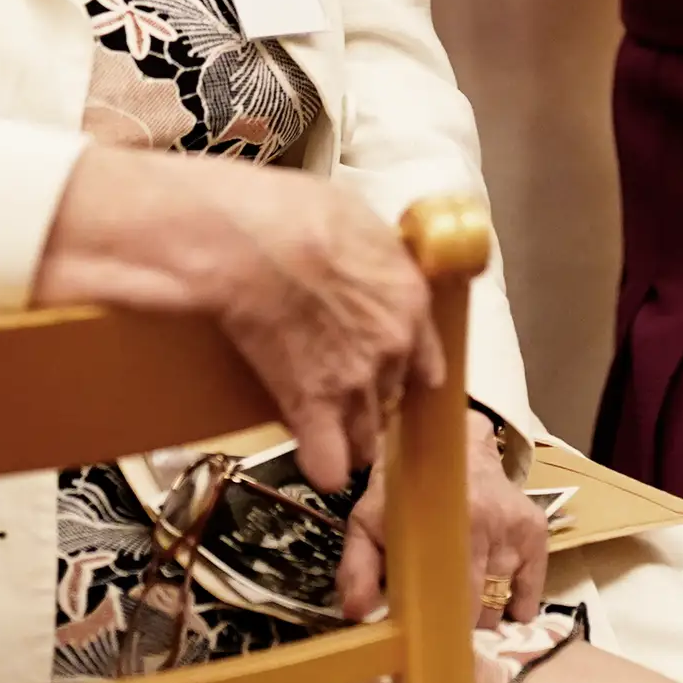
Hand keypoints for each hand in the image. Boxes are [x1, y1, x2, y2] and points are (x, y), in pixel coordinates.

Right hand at [35, 146, 442, 494]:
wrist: (254, 243)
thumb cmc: (295, 215)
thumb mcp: (358, 220)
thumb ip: (376, 257)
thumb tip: (369, 258)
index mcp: (410, 301)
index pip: (428, 364)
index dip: (406, 376)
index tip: (390, 379)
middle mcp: (393, 348)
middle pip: (392, 403)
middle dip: (370, 406)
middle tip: (342, 398)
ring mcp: (356, 382)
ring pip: (366, 439)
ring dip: (349, 440)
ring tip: (325, 431)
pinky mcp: (312, 405)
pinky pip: (329, 464)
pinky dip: (323, 467)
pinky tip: (314, 460)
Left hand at [337, 410, 546, 624]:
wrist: (449, 441)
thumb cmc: (401, 488)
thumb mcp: (368, 520)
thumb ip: (358, 567)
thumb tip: (355, 614)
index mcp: (445, 526)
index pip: (448, 600)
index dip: (436, 632)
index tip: (424, 652)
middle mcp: (487, 526)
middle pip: (478, 609)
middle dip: (458, 631)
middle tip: (440, 642)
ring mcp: (514, 529)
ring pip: (500, 603)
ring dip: (484, 617)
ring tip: (465, 620)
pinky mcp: (535, 528)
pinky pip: (532, 584)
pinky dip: (518, 604)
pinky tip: (504, 610)